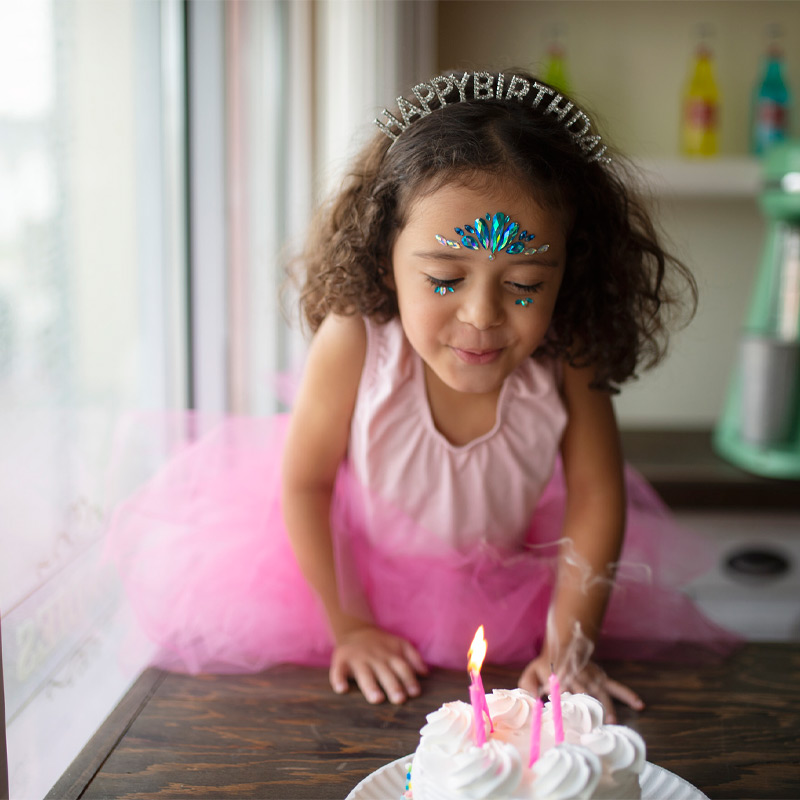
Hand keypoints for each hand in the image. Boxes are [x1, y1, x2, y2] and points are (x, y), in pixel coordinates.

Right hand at [330, 625, 427, 704]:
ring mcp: (357, 659)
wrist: (355, 629)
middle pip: (385, 672)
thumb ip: (413, 657)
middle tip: (399, 699)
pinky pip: (338, 670)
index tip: (414, 693)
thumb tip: (425, 674)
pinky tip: (342, 689)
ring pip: (364, 673)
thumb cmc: (381, 644)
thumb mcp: (399, 644)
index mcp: (390, 654)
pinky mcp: (341, 660)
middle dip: (393, 685)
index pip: (402, 667)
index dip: (409, 679)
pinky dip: (338, 679)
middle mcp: (375, 657)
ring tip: (377, 699)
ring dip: (370, 686)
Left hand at [518, 654, 643, 722]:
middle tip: (594, 728)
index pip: (565, 692)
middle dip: (589, 710)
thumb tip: (530, 700)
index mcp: (561, 678)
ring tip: (612, 721)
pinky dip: (627, 694)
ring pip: (601, 692)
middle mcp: (579, 678)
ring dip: (607, 706)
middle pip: (585, 694)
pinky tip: (639, 704)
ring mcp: (592, 678)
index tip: (570, 717)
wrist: (561, 645)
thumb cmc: (545, 666)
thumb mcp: (531, 674)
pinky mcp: (601, 678)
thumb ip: (527, 686)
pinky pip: (616, 686)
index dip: (567, 702)